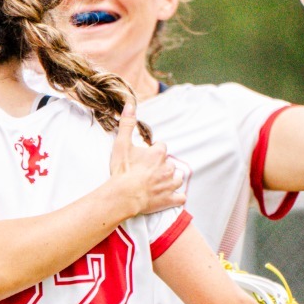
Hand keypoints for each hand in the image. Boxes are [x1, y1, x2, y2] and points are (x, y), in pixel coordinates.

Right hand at [108, 98, 184, 215]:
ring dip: (172, 179)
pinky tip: (171, 196)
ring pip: (178, 177)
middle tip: (149, 172)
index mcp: (158, 153)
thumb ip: (127, 124)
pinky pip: (181, 197)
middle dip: (162, 166)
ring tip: (161, 182)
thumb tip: (130, 104)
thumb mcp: (121, 144)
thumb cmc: (122, 170)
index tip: (145, 157)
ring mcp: (170, 184)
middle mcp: (168, 167)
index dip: (154, 152)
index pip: (161, 148)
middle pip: (170, 163)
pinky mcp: (170, 199)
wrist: (123, 195)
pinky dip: (177, 197)